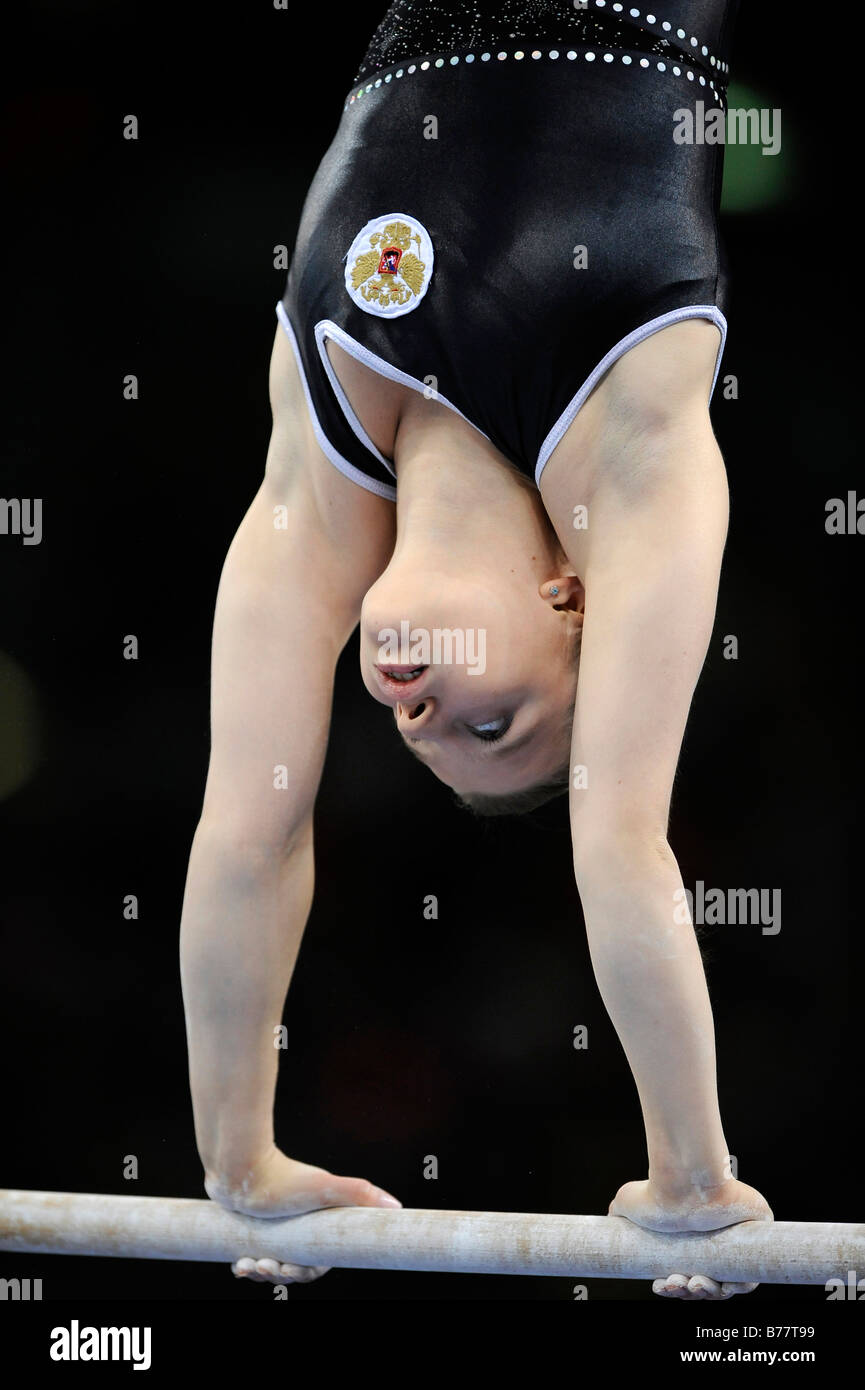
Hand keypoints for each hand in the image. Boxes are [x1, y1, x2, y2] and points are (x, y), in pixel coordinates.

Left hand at [204, 1145, 401, 1286]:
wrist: (238, 1166)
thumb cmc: (281, 1177)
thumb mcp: (324, 1188)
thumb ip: (359, 1194)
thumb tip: (396, 1207)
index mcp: (317, 1221)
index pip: (321, 1260)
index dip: (309, 1271)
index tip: (293, 1269)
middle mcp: (297, 1225)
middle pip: (296, 1266)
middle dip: (282, 1273)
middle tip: (266, 1267)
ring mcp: (275, 1228)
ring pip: (273, 1265)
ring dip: (262, 1272)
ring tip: (249, 1265)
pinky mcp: (252, 1229)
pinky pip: (252, 1258)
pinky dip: (246, 1266)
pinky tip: (239, 1265)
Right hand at [608, 1176, 772, 1300]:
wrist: (683, 1185)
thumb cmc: (657, 1192)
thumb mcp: (629, 1202)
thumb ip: (620, 1211)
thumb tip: (611, 1217)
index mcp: (686, 1240)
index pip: (683, 1273)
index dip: (673, 1286)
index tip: (660, 1286)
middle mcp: (710, 1241)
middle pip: (704, 1282)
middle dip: (688, 1291)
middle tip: (678, 1284)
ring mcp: (733, 1239)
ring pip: (726, 1281)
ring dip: (709, 1291)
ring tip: (693, 1284)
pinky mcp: (755, 1230)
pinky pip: (752, 1272)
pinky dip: (740, 1285)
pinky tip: (724, 1286)